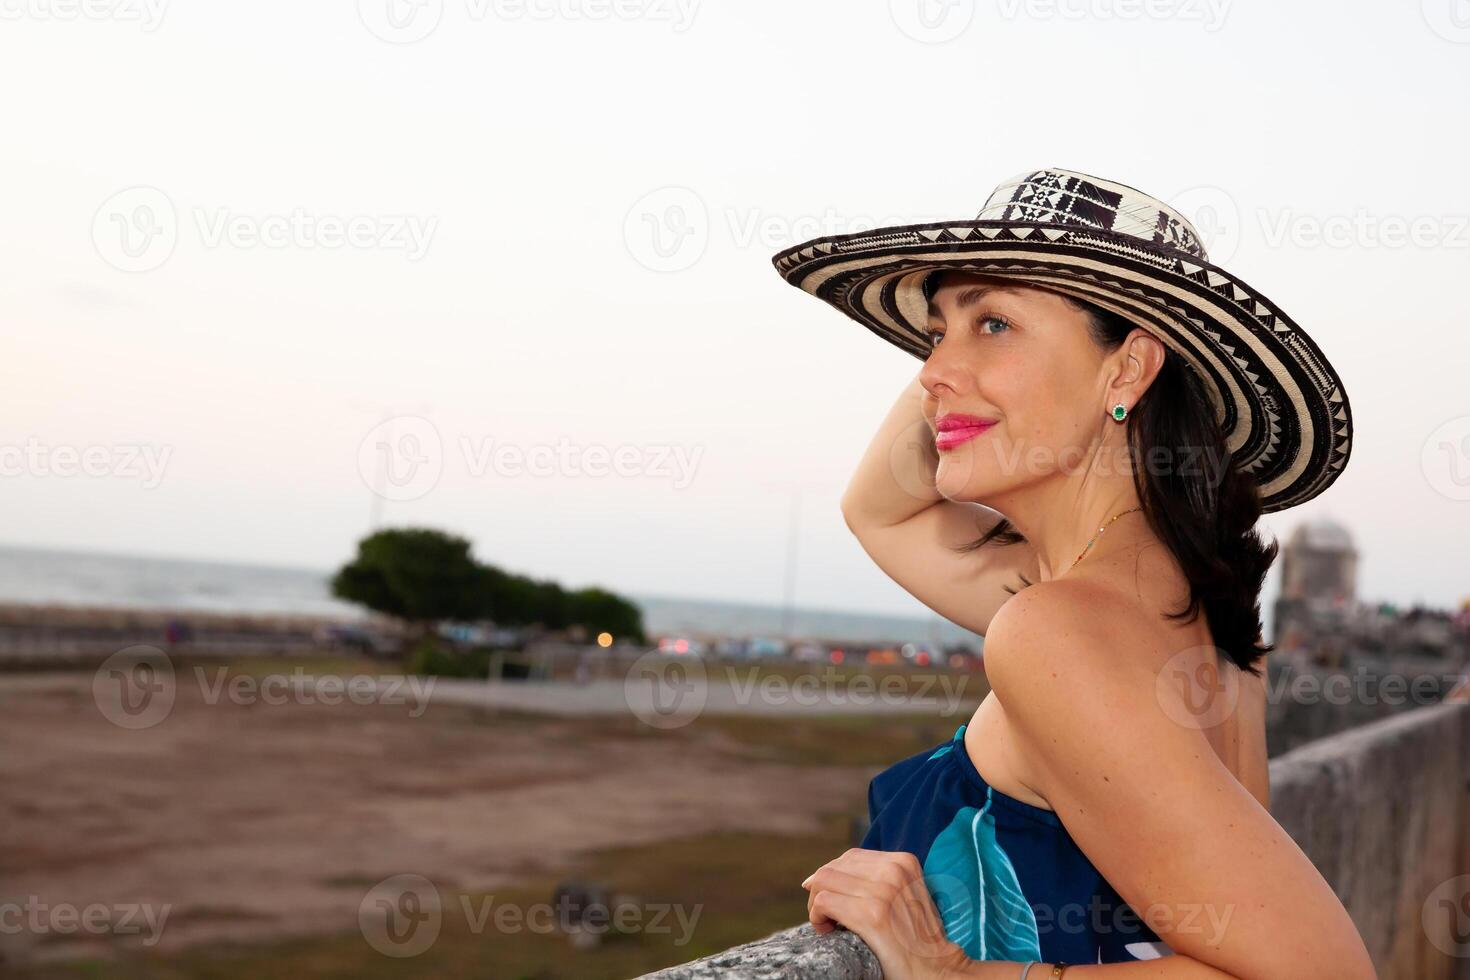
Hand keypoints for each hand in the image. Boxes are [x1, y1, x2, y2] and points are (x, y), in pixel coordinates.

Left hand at [801, 847, 970, 979]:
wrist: (938, 970)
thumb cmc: (916, 939)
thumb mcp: (905, 895)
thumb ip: (878, 880)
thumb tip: (824, 876)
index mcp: (902, 862)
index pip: (849, 858)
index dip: (834, 879)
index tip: (834, 901)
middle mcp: (893, 871)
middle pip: (832, 867)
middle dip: (821, 890)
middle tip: (828, 916)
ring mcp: (883, 891)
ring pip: (823, 881)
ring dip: (817, 904)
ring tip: (829, 924)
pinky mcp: (872, 915)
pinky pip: (824, 902)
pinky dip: (817, 916)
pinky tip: (828, 931)